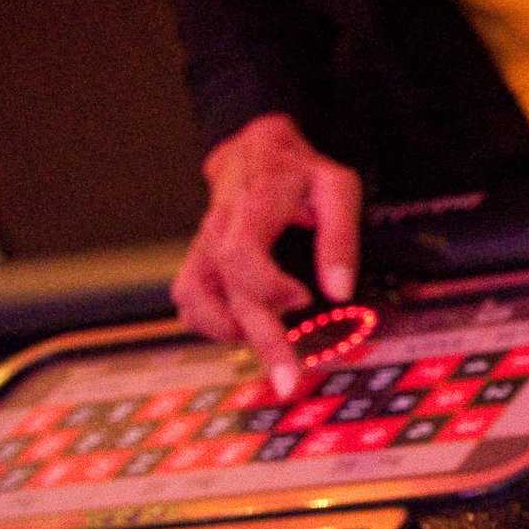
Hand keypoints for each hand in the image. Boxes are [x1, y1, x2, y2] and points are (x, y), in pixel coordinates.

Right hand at [172, 113, 361, 396]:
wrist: (255, 148)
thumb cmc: (299, 171)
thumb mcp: (336, 187)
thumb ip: (340, 237)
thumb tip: (340, 291)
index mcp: (251, 208)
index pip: (241, 255)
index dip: (269, 286)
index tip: (304, 297)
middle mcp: (218, 230)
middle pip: (226, 293)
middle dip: (259, 340)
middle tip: (288, 380)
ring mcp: (203, 247)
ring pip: (195, 300)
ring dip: (228, 332)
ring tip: (269, 348)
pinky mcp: (199, 260)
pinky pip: (188, 299)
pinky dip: (208, 322)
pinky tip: (241, 331)